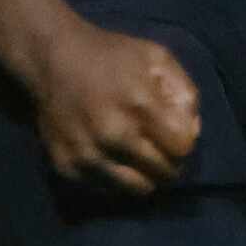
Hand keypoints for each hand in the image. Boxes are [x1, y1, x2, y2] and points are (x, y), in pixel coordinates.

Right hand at [25, 20, 200, 196]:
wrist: (52, 58)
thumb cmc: (111, 56)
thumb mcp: (157, 57)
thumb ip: (184, 93)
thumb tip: (193, 133)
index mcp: (139, 105)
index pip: (182, 148)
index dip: (182, 141)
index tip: (173, 133)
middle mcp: (113, 135)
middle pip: (163, 173)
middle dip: (168, 162)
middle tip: (158, 148)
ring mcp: (88, 155)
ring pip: (137, 190)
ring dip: (144, 176)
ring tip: (138, 158)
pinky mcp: (67, 168)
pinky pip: (107, 190)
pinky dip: (116, 179)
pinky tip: (112, 157)